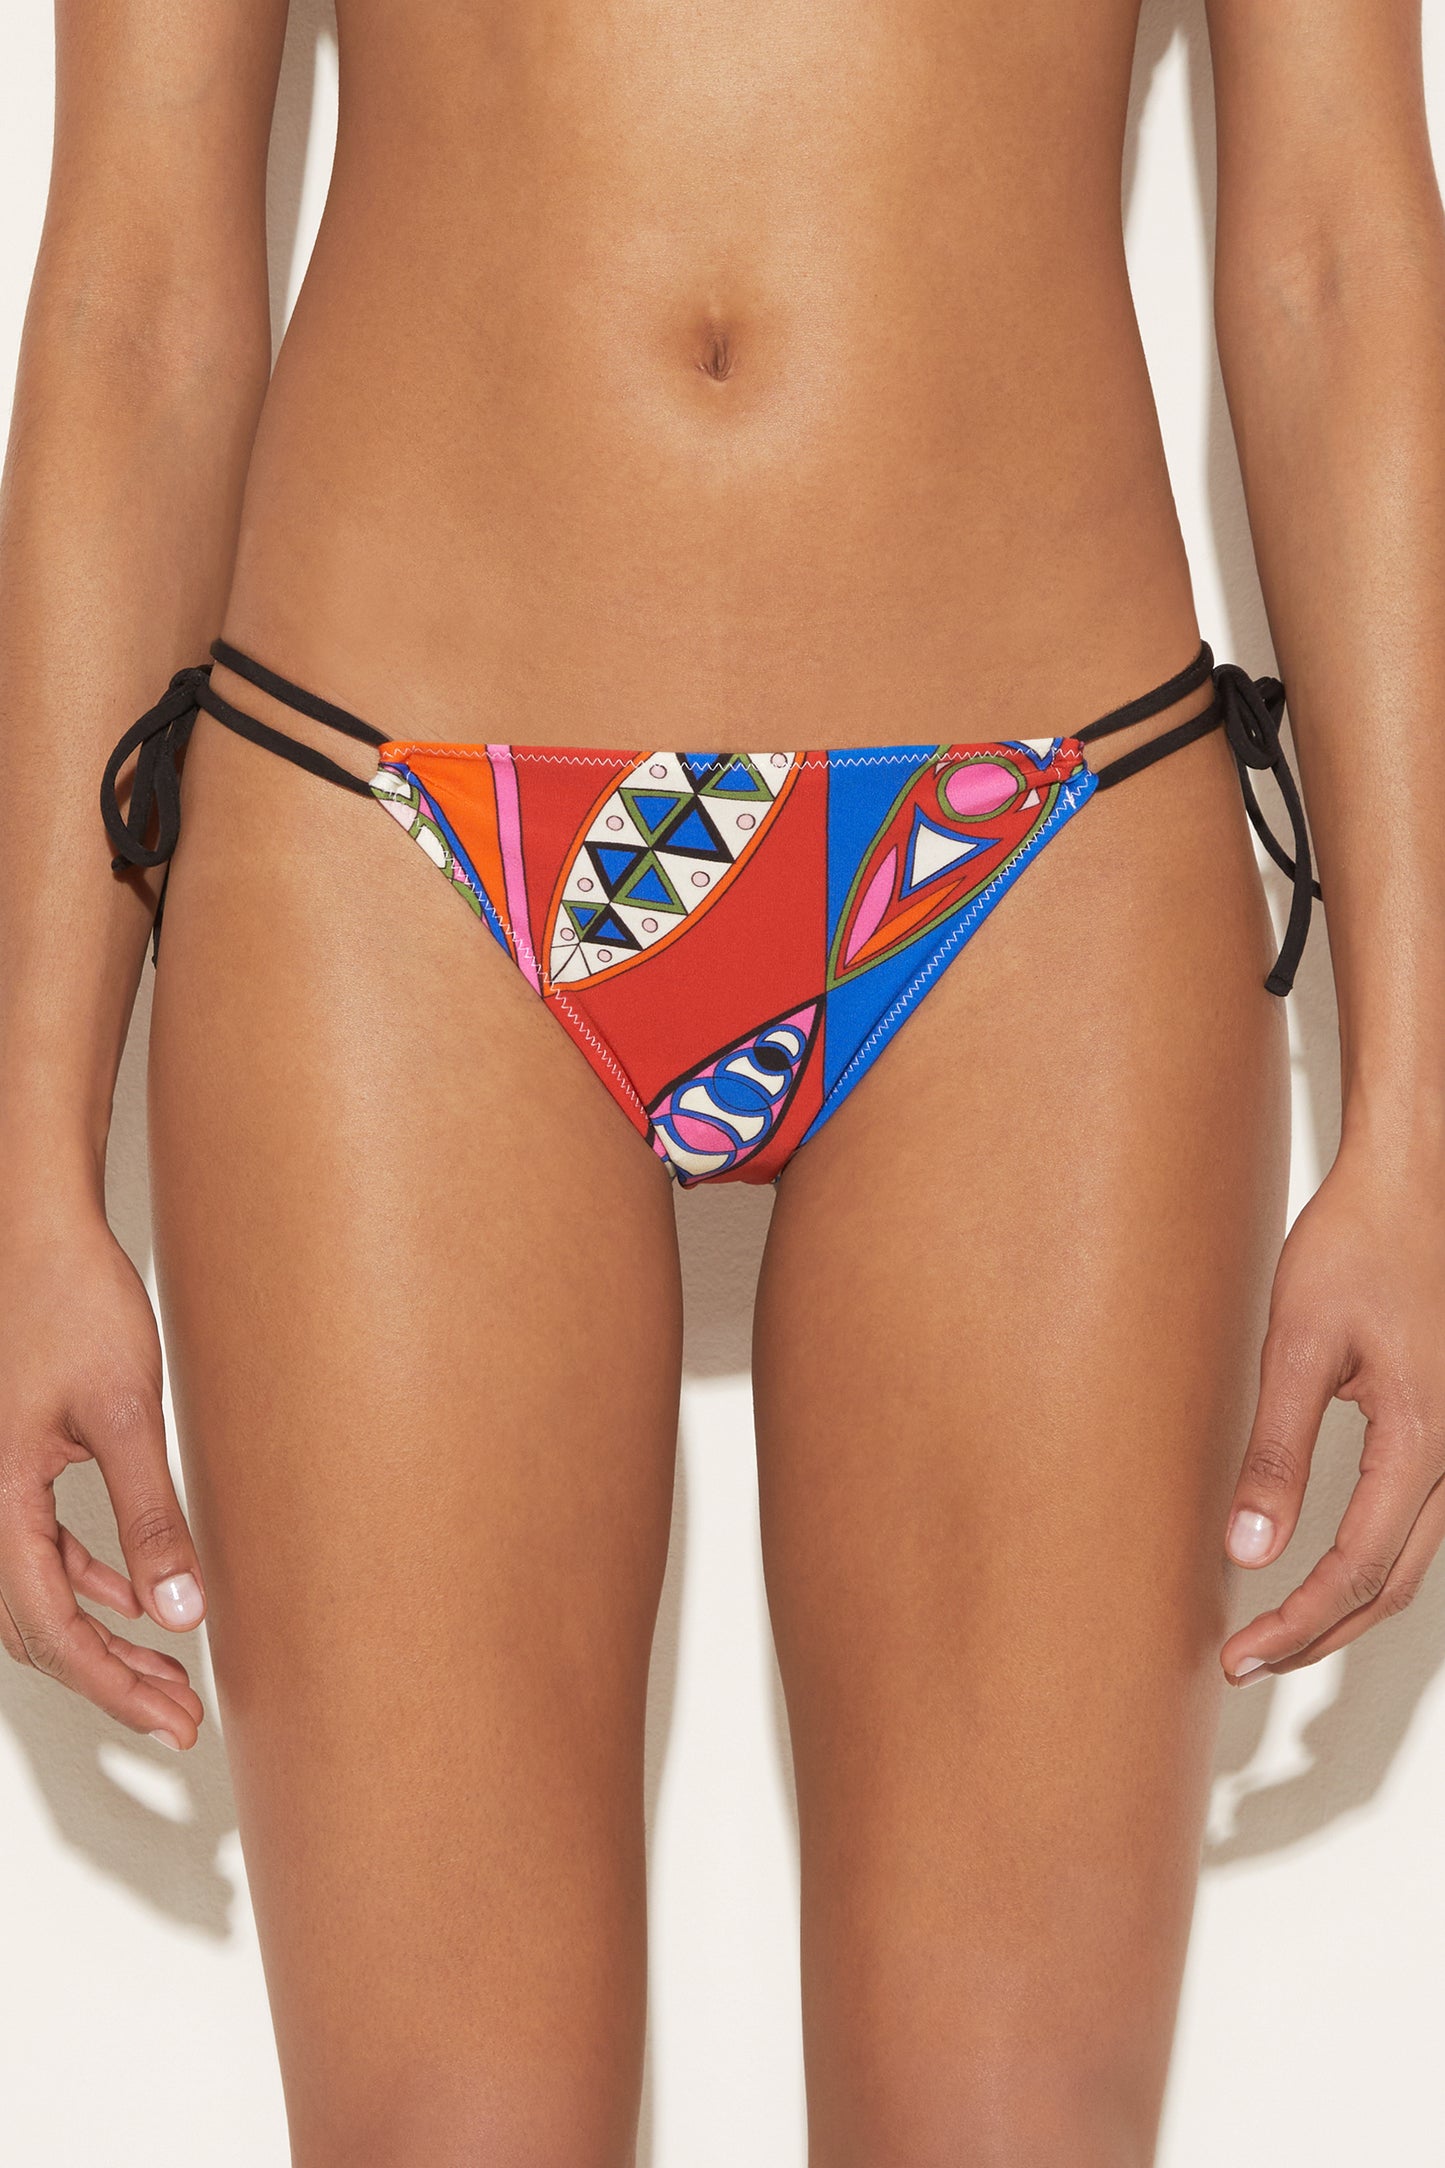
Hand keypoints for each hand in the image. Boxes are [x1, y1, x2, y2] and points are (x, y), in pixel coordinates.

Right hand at [0, 1192, 205, 1747]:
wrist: (37, 1233)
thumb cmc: (73, 1304)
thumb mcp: (124, 1414)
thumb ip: (152, 1516)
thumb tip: (183, 1610)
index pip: (50, 1628)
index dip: (113, 1685)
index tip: (173, 1719)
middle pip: (38, 1626)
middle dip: (110, 1678)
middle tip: (180, 1718)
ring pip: (40, 1594)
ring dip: (103, 1637)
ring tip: (170, 1674)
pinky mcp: (12, 1467)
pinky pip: (42, 1552)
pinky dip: (89, 1586)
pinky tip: (138, 1599)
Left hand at [1221, 1138, 1444, 1683]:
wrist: (1410, 1184)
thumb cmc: (1355, 1247)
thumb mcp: (1298, 1344)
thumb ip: (1276, 1451)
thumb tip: (1248, 1549)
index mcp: (1422, 1442)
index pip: (1358, 1571)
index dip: (1298, 1624)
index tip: (1240, 1655)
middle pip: (1393, 1584)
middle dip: (1319, 1634)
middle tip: (1246, 1662)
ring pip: (1410, 1560)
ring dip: (1346, 1607)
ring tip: (1275, 1632)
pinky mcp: (1444, 1427)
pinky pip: (1416, 1523)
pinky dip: (1370, 1565)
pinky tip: (1323, 1569)